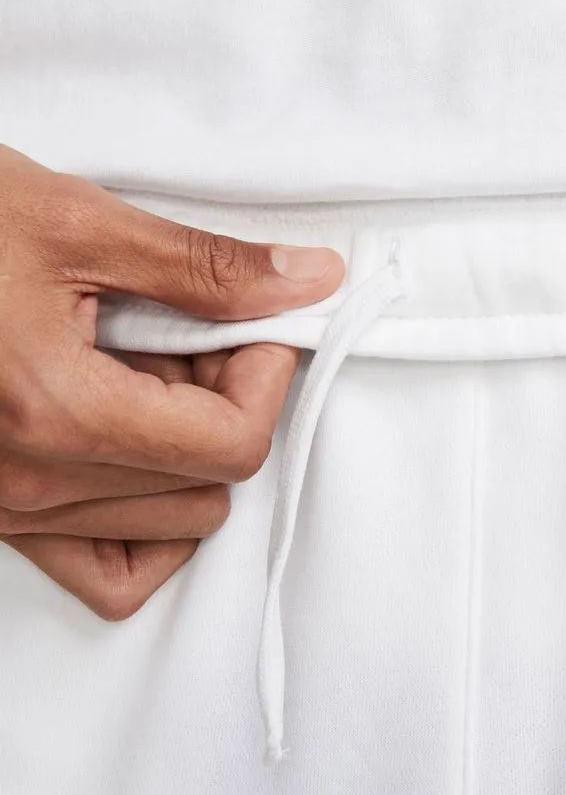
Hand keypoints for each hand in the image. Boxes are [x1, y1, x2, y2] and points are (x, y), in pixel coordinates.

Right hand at [0, 145, 344, 615]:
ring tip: (143, 378)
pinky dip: (145, 526)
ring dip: (185, 456)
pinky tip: (134, 454)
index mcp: (56, 411)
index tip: (252, 329)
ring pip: (171, 528)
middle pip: (209, 488)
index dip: (265, 380)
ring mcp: (6, 511)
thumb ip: (205, 269)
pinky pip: (106, 571)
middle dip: (225, 408)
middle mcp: (28, 482)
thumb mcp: (75, 223)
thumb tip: (306, 283)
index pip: (232, 447)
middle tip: (191, 341)